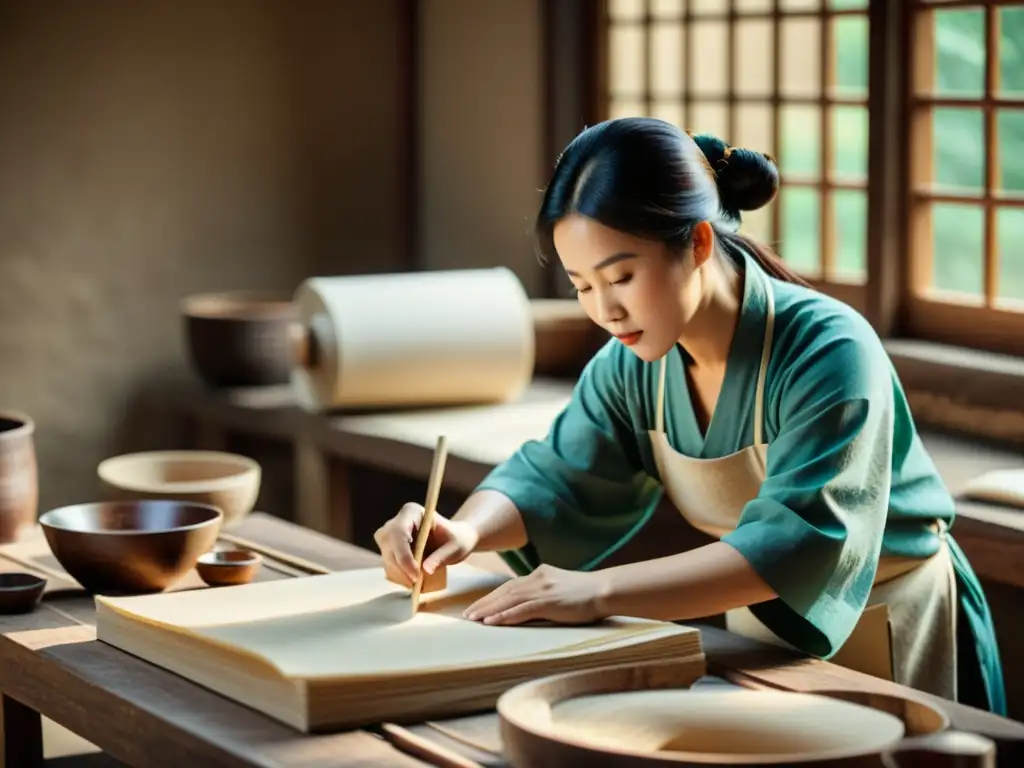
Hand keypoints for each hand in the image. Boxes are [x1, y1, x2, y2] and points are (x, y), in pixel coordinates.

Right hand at [373, 502, 479, 587]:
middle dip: (400, 568)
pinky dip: (399, 576)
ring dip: (399, 574)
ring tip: (418, 583)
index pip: (399, 533)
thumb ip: (442, 556)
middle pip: (388, 546)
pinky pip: (388, 565)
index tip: (416, 575)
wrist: (453, 540)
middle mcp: (396, 522)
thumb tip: (426, 570)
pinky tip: (413, 580)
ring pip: (386, 558)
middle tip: (417, 584)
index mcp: (412, 512)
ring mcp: (390, 536)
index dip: (404, 555)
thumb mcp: (456, 547)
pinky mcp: (389, 550)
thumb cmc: (456, 539)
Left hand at [462, 564, 609, 625]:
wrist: (605, 589)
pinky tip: (491, 622)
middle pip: (504, 591)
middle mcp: (538, 578)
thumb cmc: (589, 594)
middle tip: (467, 615)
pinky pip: (521, 610)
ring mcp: (542, 589)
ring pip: (508, 600)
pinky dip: (504, 616)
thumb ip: (547, 592)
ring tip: (473, 620)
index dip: (492, 597)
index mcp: (541, 574)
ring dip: (488, 611)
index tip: (478, 606)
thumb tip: (536, 605)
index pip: (510, 586)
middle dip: (484, 604)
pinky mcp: (548, 602)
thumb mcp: (563, 588)